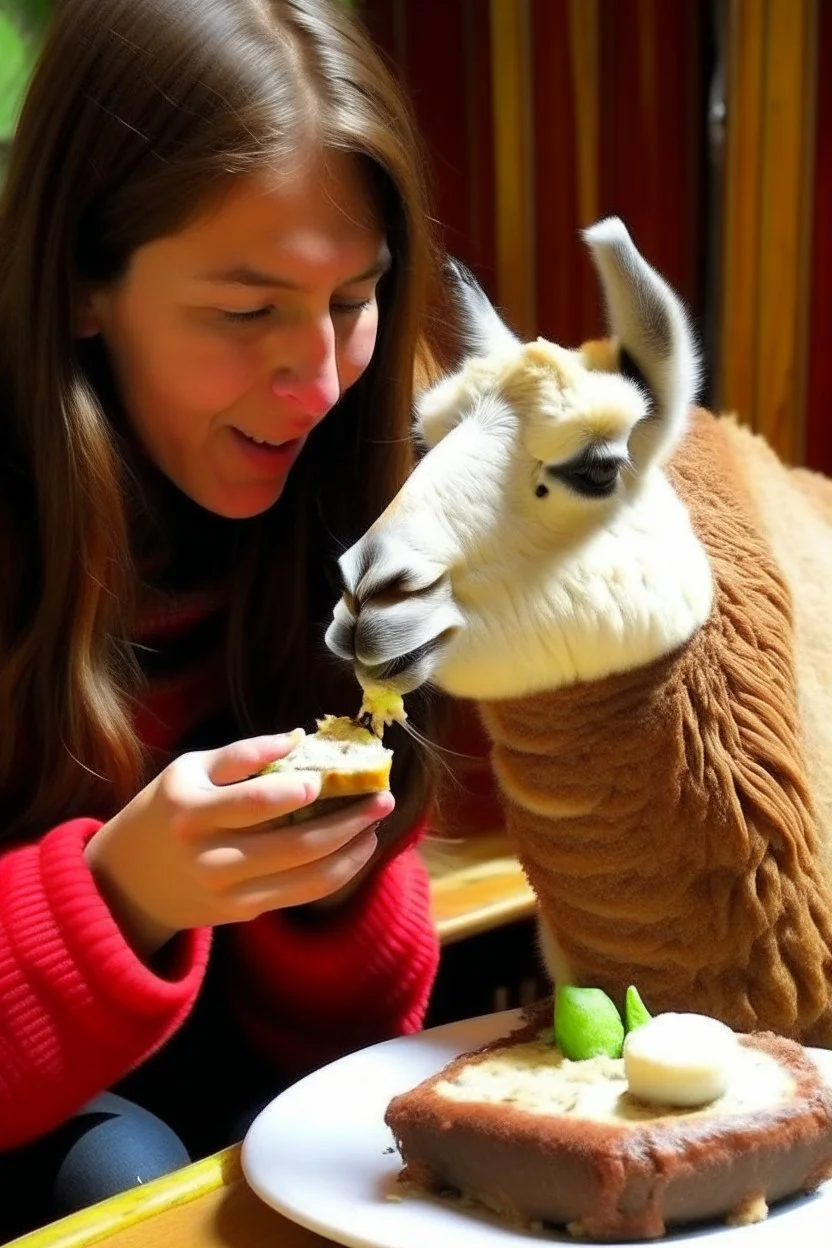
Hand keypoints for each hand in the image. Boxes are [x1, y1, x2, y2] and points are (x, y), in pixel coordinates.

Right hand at [84, 732, 394, 958]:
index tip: (327, 777)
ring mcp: (228, 891)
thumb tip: (297, 738)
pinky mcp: (242, 913)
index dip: (296, 791)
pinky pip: (300, 894)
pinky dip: (335, 873)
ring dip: (351, 851)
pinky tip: (354, 850)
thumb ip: (241, 755)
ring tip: (375, 825)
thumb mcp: (188, 771)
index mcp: (191, 813)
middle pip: (294, 845)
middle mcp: (211, 857)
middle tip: (383, 798)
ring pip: (306, 877)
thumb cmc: (166, 810)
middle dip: (347, 822)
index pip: (254, 803)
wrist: (128, 882)